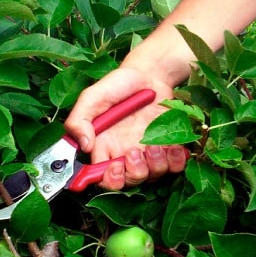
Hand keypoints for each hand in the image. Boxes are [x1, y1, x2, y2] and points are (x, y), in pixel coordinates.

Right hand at [64, 67, 186, 189]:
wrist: (150, 74)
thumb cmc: (119, 84)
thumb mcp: (93, 97)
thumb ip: (79, 120)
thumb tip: (83, 145)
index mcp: (104, 147)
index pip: (103, 178)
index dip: (110, 180)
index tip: (115, 166)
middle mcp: (125, 154)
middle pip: (130, 182)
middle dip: (134, 173)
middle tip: (134, 152)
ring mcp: (148, 152)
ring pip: (153, 176)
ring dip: (155, 164)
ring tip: (154, 144)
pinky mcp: (169, 148)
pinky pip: (175, 167)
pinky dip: (176, 160)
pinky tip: (172, 146)